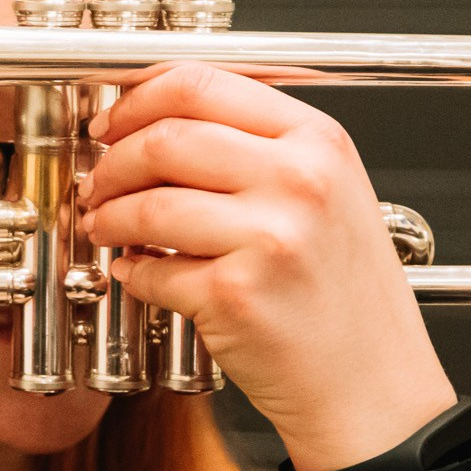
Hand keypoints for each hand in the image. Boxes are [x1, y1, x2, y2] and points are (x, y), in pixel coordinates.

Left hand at [77, 62, 456, 470]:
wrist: (373, 386)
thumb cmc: (348, 297)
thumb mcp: (329, 194)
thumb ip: (260, 148)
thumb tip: (162, 123)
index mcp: (319, 141)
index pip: (204, 84)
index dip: (139, 97)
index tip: (113, 119)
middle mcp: (299, 180)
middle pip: (167, 137)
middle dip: (113, 159)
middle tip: (98, 179)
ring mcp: (269, 237)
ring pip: (148, 204)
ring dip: (109, 216)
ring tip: (104, 226)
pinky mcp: (235, 294)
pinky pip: (152, 270)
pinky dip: (131, 272)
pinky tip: (137, 273)